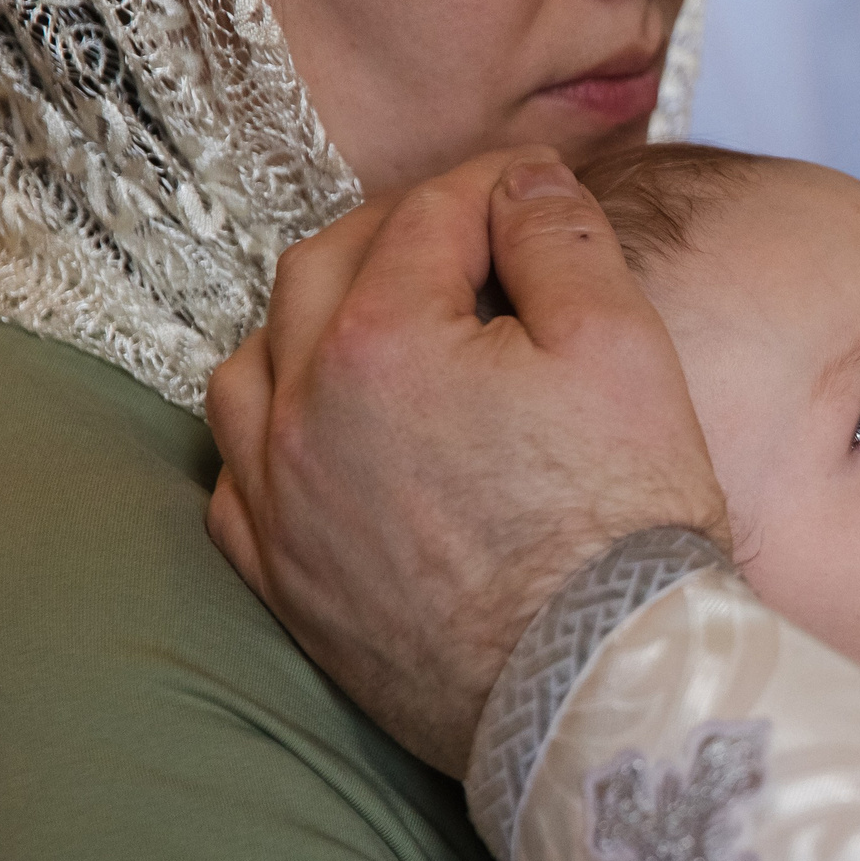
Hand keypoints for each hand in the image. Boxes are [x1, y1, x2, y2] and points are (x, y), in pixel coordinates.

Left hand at [206, 149, 729, 776]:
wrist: (598, 678)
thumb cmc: (622, 515)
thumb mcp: (623, 346)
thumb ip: (562, 238)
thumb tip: (522, 182)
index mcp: (381, 338)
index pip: (425, 213)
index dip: (490, 187)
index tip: (535, 191)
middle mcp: (301, 409)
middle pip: (322, 270)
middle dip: (394, 234)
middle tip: (468, 239)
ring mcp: (279, 502)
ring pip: (252, 369)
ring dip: (309, 326)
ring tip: (381, 328)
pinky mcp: (283, 580)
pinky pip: (236, 481)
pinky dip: (274, 436)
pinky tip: (327, 439)